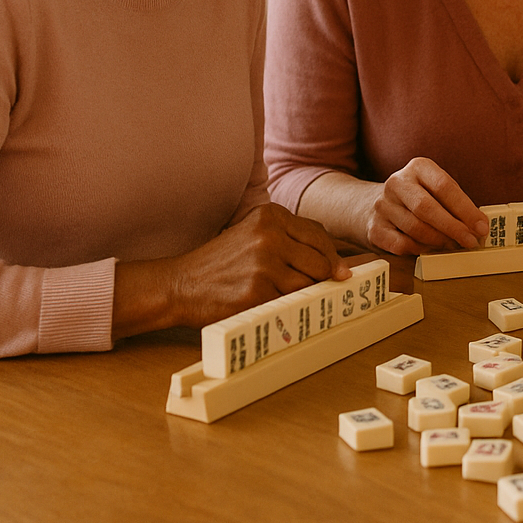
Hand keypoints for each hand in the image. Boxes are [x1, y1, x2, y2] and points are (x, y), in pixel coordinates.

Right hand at [117, 203, 350, 334]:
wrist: (179, 284)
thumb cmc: (223, 262)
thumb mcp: (255, 235)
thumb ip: (294, 241)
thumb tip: (342, 268)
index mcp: (270, 215)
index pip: (319, 237)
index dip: (333, 259)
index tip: (341, 273)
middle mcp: (268, 235)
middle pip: (320, 263)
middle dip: (318, 279)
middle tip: (306, 287)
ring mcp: (263, 263)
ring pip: (307, 285)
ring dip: (300, 295)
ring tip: (278, 293)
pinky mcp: (256, 291)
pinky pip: (287, 303)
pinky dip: (282, 307)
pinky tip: (264, 302)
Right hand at [367, 157, 485, 254]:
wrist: (371, 205)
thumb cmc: (418, 197)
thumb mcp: (435, 189)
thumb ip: (455, 203)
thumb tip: (480, 226)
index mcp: (418, 167)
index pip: (444, 186)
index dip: (466, 209)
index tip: (482, 227)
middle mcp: (397, 183)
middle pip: (427, 208)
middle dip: (453, 228)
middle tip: (471, 242)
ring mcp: (382, 205)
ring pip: (415, 228)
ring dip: (439, 241)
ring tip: (454, 246)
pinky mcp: (374, 228)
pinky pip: (401, 244)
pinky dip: (420, 249)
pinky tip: (431, 249)